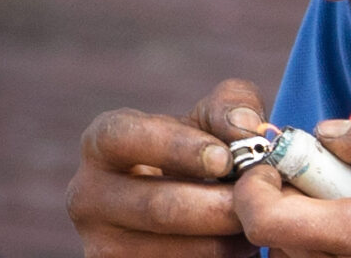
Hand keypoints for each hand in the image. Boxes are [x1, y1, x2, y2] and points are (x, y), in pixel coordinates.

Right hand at [66, 78, 267, 256]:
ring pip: (171, 249)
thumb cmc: (201, 146)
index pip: (126, 138)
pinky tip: (242, 244)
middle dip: (219, 205)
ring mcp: (101, 243)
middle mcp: (89, 195)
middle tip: (261, 199)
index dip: (177, 148)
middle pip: (158, 207)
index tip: (226, 159)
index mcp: (104, 141)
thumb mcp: (213, 116)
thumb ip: (232, 107)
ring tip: (258, 221)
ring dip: (225, 238)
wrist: (188, 198)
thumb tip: (247, 127)